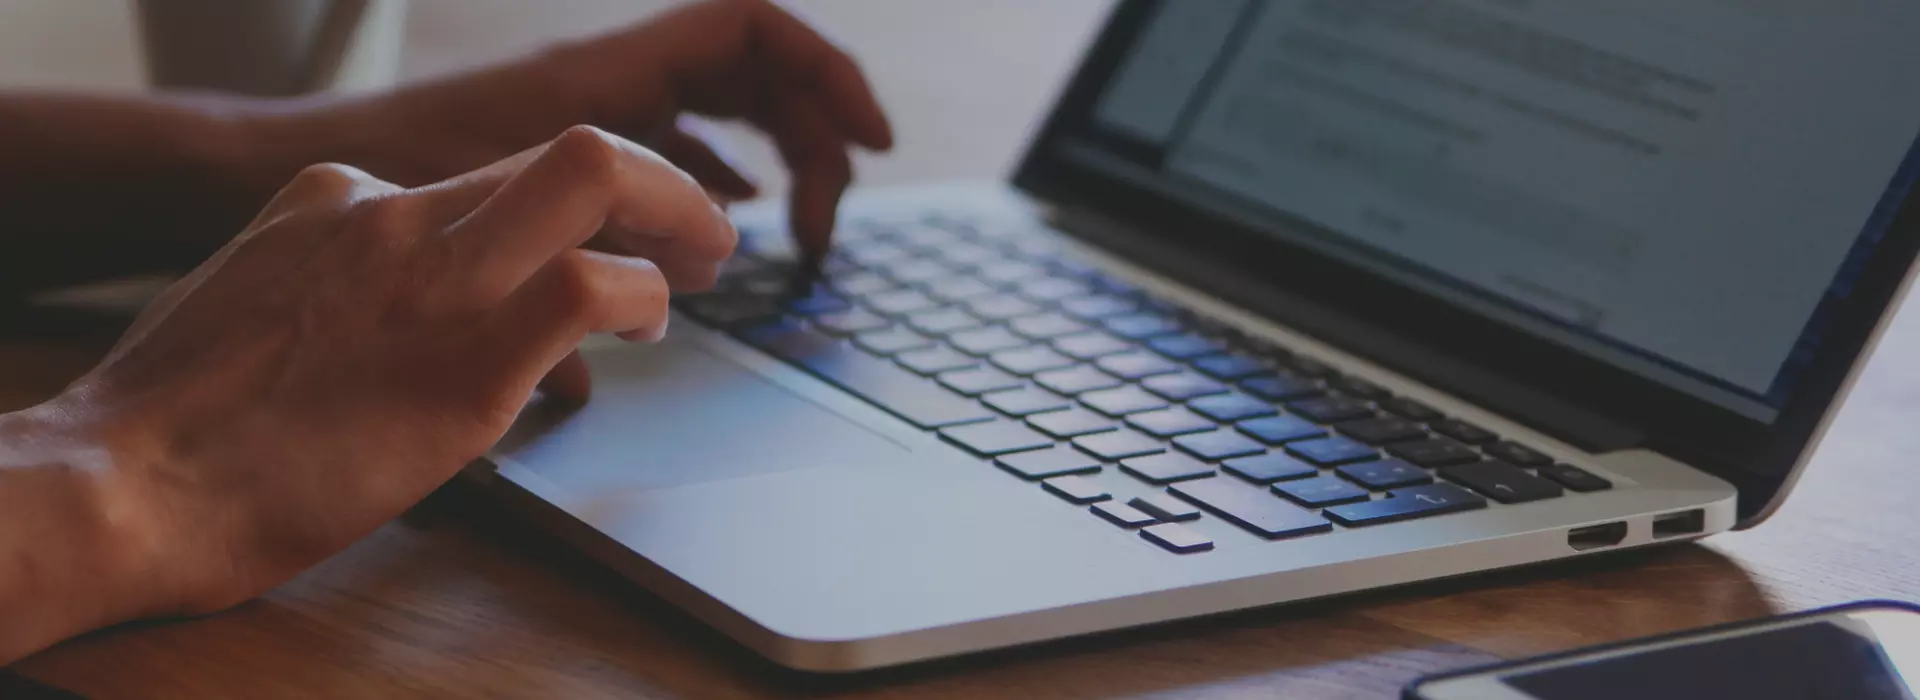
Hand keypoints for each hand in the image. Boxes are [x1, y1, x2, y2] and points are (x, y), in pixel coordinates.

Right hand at [41, 126, 731, 627]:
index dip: (567, 211)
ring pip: (597, 177)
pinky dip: (643, 300)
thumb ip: (351, 292)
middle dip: (659, 184)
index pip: (493, 177)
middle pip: (566, 152)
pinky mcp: (464, 362)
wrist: (122, 485)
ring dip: (679, 216)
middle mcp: (393, 215)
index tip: (603, 241)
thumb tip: (422, 327)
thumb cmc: (181, 428)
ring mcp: (432, 280)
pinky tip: (647, 330)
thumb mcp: (267, 306)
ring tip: (708, 264)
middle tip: (703, 232)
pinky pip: (591, 288)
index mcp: (340, 200)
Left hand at [283, 0, 890, 264]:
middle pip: (745, 73)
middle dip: (808, 137)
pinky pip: (646, 144)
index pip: (750, 30)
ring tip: (773, 243)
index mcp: (590, 87)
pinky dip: (689, 183)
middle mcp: (586, 84)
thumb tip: (625, 347)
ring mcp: (565, 111)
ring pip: (699, 110)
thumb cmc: (350, 210)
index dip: (827, 76)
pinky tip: (688, 244)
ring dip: (754, 164)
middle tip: (828, 221)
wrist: (237, 188)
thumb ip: (563, 306)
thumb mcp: (473, 262)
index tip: (873, 144)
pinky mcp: (539, 146)